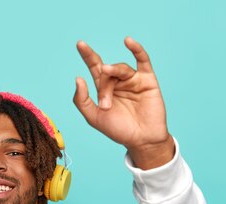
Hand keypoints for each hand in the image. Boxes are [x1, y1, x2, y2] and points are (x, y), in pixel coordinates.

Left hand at [73, 37, 173, 158]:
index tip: (80, 44)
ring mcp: (132, 79)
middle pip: (105, 71)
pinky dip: (136, 49)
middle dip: (103, 87)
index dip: (88, 55)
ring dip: (114, 80)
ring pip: (120, 69)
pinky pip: (142, 61)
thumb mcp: (93, 117)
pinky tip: (128, 41)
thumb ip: (82, 100)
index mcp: (103, 88)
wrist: (140, 139)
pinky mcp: (147, 80)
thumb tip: (78, 78)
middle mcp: (117, 81)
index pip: (95, 66)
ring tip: (109, 102)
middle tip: (105, 105)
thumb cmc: (117, 129)